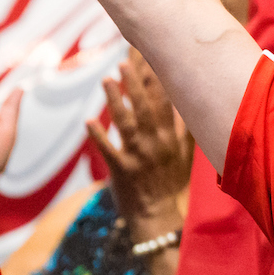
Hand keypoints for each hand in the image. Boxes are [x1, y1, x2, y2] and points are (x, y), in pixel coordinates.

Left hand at [87, 49, 190, 223]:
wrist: (160, 217)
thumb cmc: (171, 183)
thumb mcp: (185, 154)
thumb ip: (183, 127)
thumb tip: (185, 102)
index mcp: (171, 137)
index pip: (165, 102)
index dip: (157, 78)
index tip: (150, 56)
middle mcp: (156, 143)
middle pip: (145, 107)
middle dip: (135, 83)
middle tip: (124, 60)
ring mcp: (139, 157)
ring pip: (127, 124)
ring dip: (116, 101)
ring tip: (106, 80)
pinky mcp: (121, 172)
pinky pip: (108, 151)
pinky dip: (98, 136)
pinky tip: (88, 121)